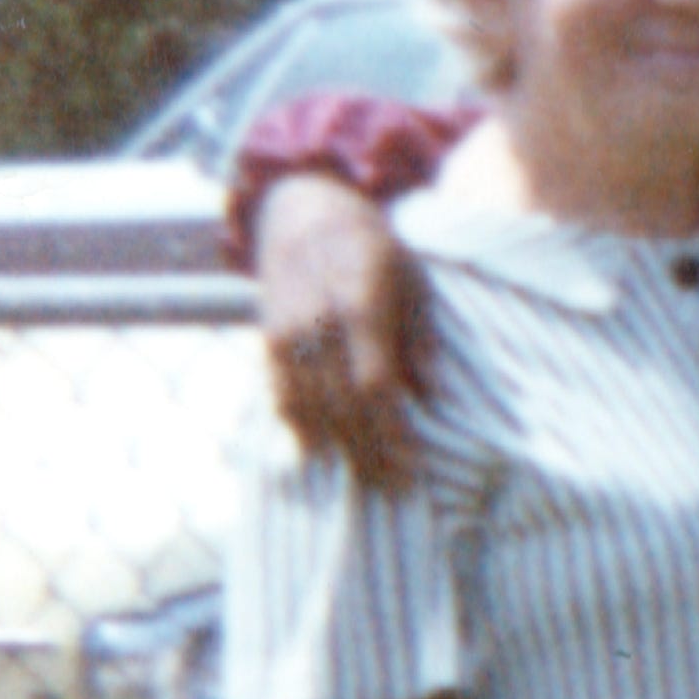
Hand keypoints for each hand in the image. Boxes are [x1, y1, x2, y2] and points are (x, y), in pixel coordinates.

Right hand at [259, 169, 434, 491]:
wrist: (303, 209)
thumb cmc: (374, 250)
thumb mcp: (414, 279)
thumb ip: (421, 336)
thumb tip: (431, 394)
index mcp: (361, 302)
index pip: (374, 384)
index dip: (390, 433)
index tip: (411, 468)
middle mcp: (317, 321)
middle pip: (341, 404)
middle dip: (367, 452)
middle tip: (393, 489)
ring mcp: (286, 331)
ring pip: (308, 407)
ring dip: (336, 450)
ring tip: (364, 482)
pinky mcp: (266, 339)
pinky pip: (281, 394)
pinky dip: (299, 428)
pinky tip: (320, 455)